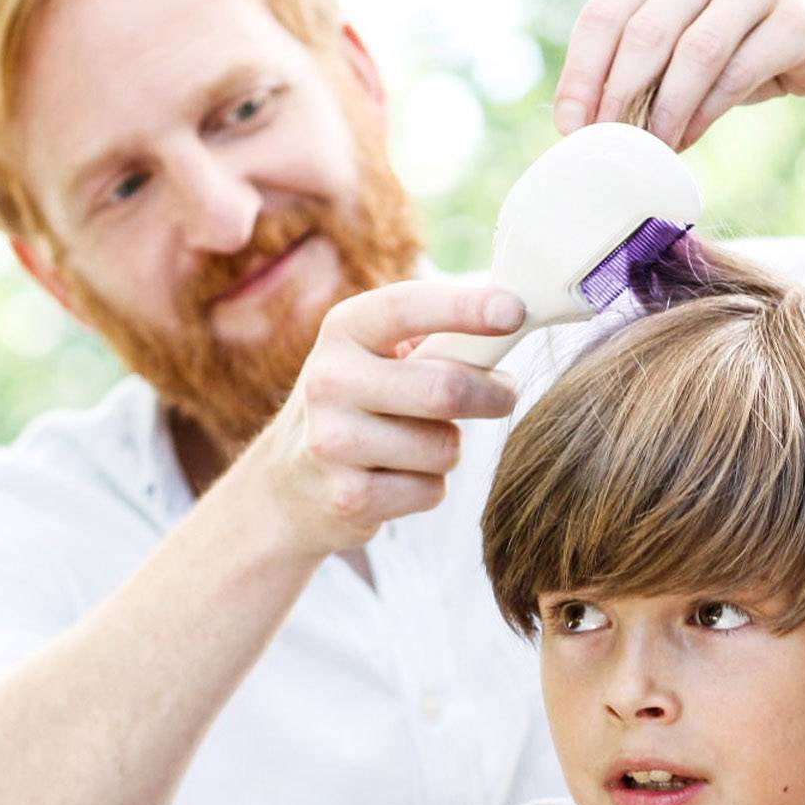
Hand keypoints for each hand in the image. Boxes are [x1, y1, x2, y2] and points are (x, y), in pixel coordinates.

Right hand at [239, 279, 524, 558]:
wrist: (289, 481)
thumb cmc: (361, 404)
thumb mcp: (377, 355)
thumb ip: (434, 339)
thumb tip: (514, 317)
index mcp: (344, 330)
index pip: (408, 308)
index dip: (466, 308)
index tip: (514, 311)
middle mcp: (329, 380)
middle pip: (444, 389)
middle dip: (492, 394)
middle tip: (505, 394)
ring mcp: (333, 442)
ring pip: (445, 447)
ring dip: (450, 448)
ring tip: (421, 442)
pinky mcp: (347, 497)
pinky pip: (431, 490)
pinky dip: (429, 487)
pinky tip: (398, 478)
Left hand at [553, 0, 804, 151]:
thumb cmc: (737, 49)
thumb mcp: (679, 46)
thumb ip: (634, 64)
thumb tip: (575, 122)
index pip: (606, 13)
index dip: (582, 75)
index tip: (571, 128)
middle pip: (646, 33)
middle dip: (620, 99)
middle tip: (609, 147)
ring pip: (693, 55)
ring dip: (666, 113)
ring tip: (653, 150)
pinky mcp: (796, 15)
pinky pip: (737, 73)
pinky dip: (705, 114)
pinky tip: (688, 138)